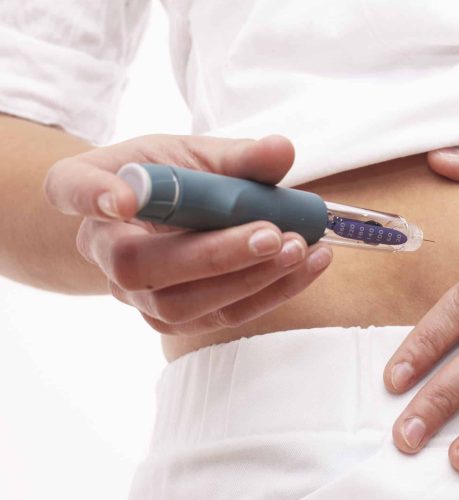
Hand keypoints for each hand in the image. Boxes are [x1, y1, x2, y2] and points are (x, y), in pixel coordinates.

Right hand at [45, 135, 332, 334]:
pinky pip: (221, 316)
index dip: (91, 196)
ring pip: (182, 305)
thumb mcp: (198, 154)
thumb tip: (281, 151)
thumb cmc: (175, 178)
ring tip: (302, 249)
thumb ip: (238, 155)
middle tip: (273, 233)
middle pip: (140, 266)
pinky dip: (272, 291)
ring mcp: (136, 294)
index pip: (70, 189)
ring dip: (251, 280)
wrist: (167, 219)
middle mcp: (103, 250)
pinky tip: (309, 264)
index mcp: (92, 188)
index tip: (122, 199)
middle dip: (214, 255)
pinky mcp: (175, 318)